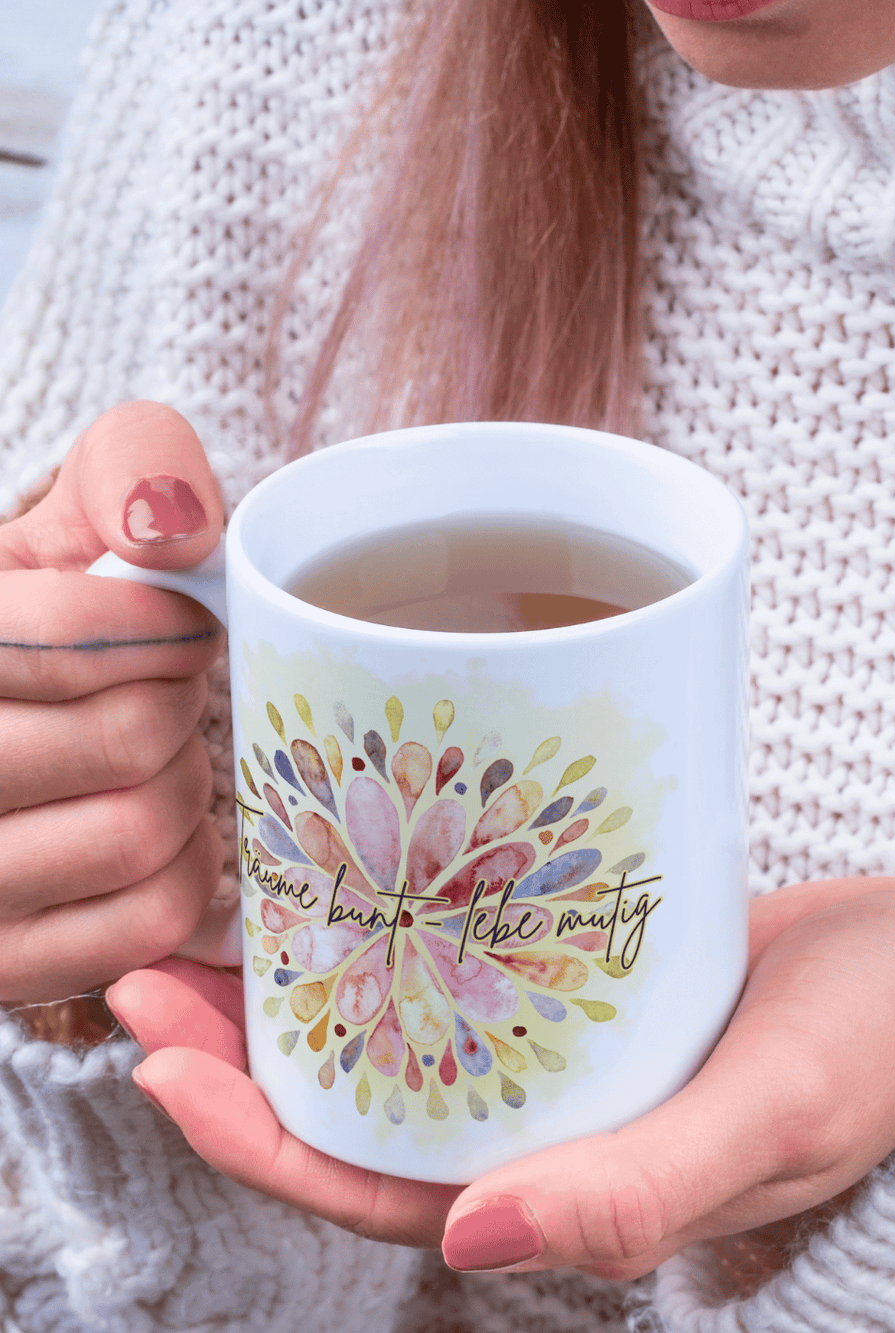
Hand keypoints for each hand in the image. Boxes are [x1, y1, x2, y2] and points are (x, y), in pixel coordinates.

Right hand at [0, 401, 226, 1000]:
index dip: (161, 626)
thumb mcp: (58, 529)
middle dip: (178, 702)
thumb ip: (127, 471)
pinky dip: (187, 870)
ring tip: (158, 756)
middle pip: (129, 738)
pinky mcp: (4, 962)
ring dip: (186, 784)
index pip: (67, 640)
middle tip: (169, 690)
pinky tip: (158, 828)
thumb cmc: (33, 631)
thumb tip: (181, 528)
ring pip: (142, 832)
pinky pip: (151, 917)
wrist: (4, 720)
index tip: (183, 624)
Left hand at [106, 876, 894, 1268]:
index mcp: (569, 1187)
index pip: (373, 1186)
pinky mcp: (581, 982)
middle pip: (355, 1108)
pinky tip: (343, 887)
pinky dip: (387, 938)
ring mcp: (558, 1054)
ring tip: (207, 922)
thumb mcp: (773, 1119)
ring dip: (297, 992)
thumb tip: (467, 1243)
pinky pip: (458, 971)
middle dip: (238, 1054)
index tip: (161, 1050)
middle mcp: (544, 1124)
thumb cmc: (881, 1044)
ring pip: (394, 1040)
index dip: (253, 1138)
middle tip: (149, 965)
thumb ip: (634, 1193)